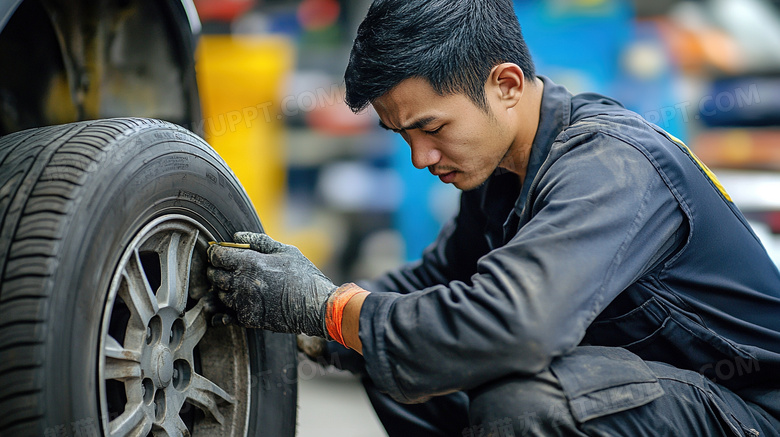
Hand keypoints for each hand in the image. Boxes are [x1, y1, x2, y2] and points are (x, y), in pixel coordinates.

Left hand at [206, 232, 337, 337]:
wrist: (316, 306)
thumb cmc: (304, 276)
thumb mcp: (285, 251)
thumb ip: (259, 241)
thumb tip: (236, 236)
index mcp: (251, 262)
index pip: (218, 256)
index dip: (215, 253)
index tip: (219, 253)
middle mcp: (243, 283)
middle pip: (214, 275)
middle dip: (215, 270)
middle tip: (223, 268)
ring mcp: (243, 302)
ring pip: (218, 295)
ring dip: (221, 289)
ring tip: (232, 285)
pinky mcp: (248, 319)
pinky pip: (224, 315)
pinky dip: (221, 311)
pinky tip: (228, 306)